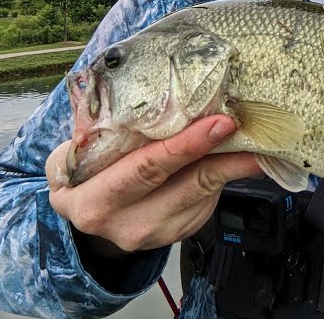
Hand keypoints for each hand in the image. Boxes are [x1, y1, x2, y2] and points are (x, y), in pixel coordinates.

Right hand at [45, 114, 262, 256]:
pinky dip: (221, 177)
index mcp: (94, 201)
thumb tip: (130, 88)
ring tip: (251, 140)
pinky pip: (206, 202)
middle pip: (185, 185)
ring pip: (203, 194)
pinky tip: (230, 157)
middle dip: (222, 157)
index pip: (146, 169)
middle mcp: (125, 224)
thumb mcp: (71, 154)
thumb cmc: (82, 174)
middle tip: (245, 130)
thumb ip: (94, 130)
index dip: (184, 146)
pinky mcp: (177, 234)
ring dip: (230, 166)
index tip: (217, 124)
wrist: (84, 220)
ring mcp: (154, 234)